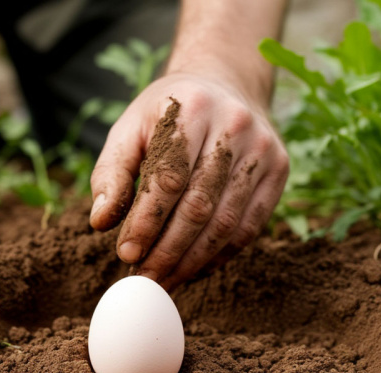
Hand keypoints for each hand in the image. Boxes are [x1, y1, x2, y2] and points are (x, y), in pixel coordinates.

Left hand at [89, 72, 288, 290]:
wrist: (223, 84)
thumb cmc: (166, 114)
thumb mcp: (129, 129)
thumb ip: (111, 173)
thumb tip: (100, 222)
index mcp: (191, 108)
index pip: (168, 177)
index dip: (146, 221)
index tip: (127, 254)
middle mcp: (234, 124)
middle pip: (200, 205)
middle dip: (168, 250)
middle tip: (145, 278)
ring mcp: (263, 147)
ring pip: (227, 221)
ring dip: (193, 260)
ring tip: (165, 280)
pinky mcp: (279, 168)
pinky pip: (250, 226)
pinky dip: (220, 255)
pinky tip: (194, 268)